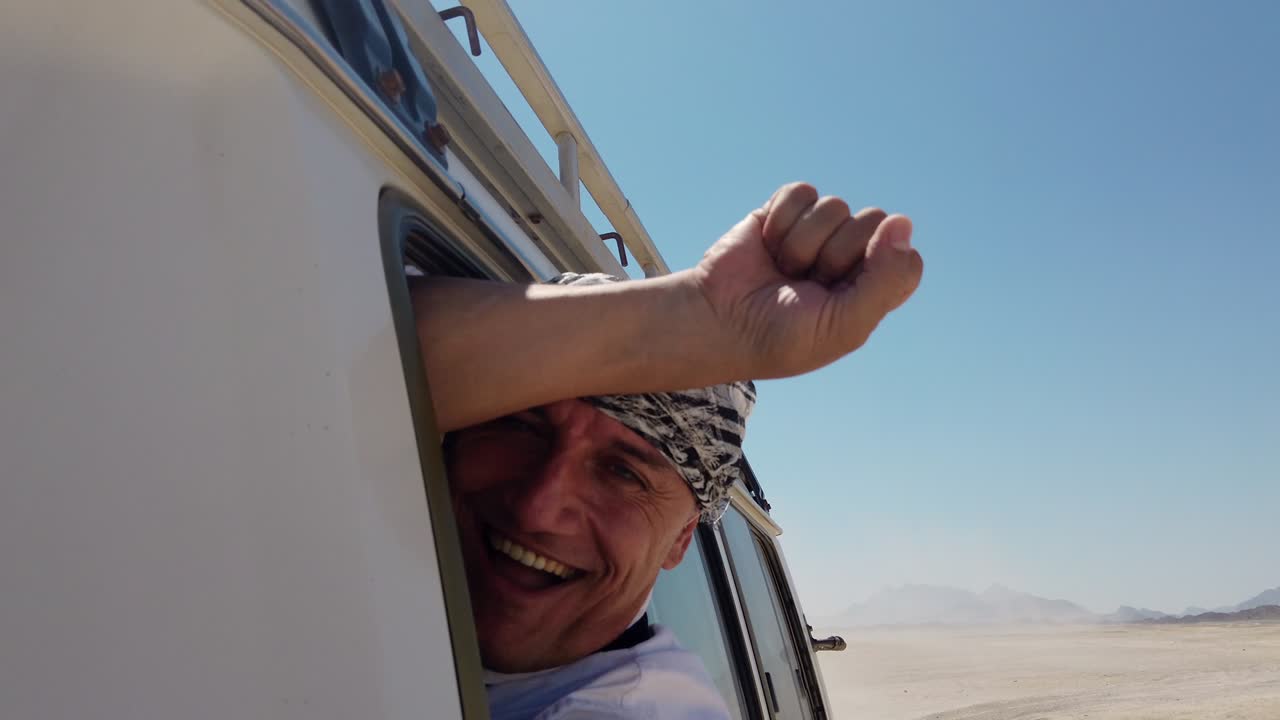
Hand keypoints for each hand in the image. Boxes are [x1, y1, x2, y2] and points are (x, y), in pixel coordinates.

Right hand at [691, 183, 923, 378]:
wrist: (718, 321)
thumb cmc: (781, 335)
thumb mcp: (845, 325)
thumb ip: (887, 279)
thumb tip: (903, 221)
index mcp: (873, 288)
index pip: (904, 256)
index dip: (876, 268)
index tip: (842, 293)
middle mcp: (850, 257)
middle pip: (873, 222)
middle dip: (835, 254)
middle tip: (806, 284)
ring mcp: (818, 232)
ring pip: (836, 206)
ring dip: (802, 243)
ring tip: (782, 270)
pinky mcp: (785, 211)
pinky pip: (802, 192)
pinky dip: (781, 220)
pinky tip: (767, 246)